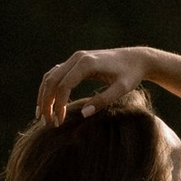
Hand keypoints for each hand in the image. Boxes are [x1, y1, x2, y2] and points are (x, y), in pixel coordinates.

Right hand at [35, 44, 153, 123]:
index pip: (63, 85)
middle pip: (52, 80)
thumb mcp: (121, 89)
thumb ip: (103, 100)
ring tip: (43, 115)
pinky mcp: (76, 61)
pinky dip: (50, 88)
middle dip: (46, 102)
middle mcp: (77, 58)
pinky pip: (56, 74)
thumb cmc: (131, 75)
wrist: (137, 59)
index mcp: (87, 63)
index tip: (59, 122)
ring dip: (44, 95)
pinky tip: (49, 103)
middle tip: (46, 122)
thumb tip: (83, 114)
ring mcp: (75, 58)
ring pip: (50, 76)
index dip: (58, 105)